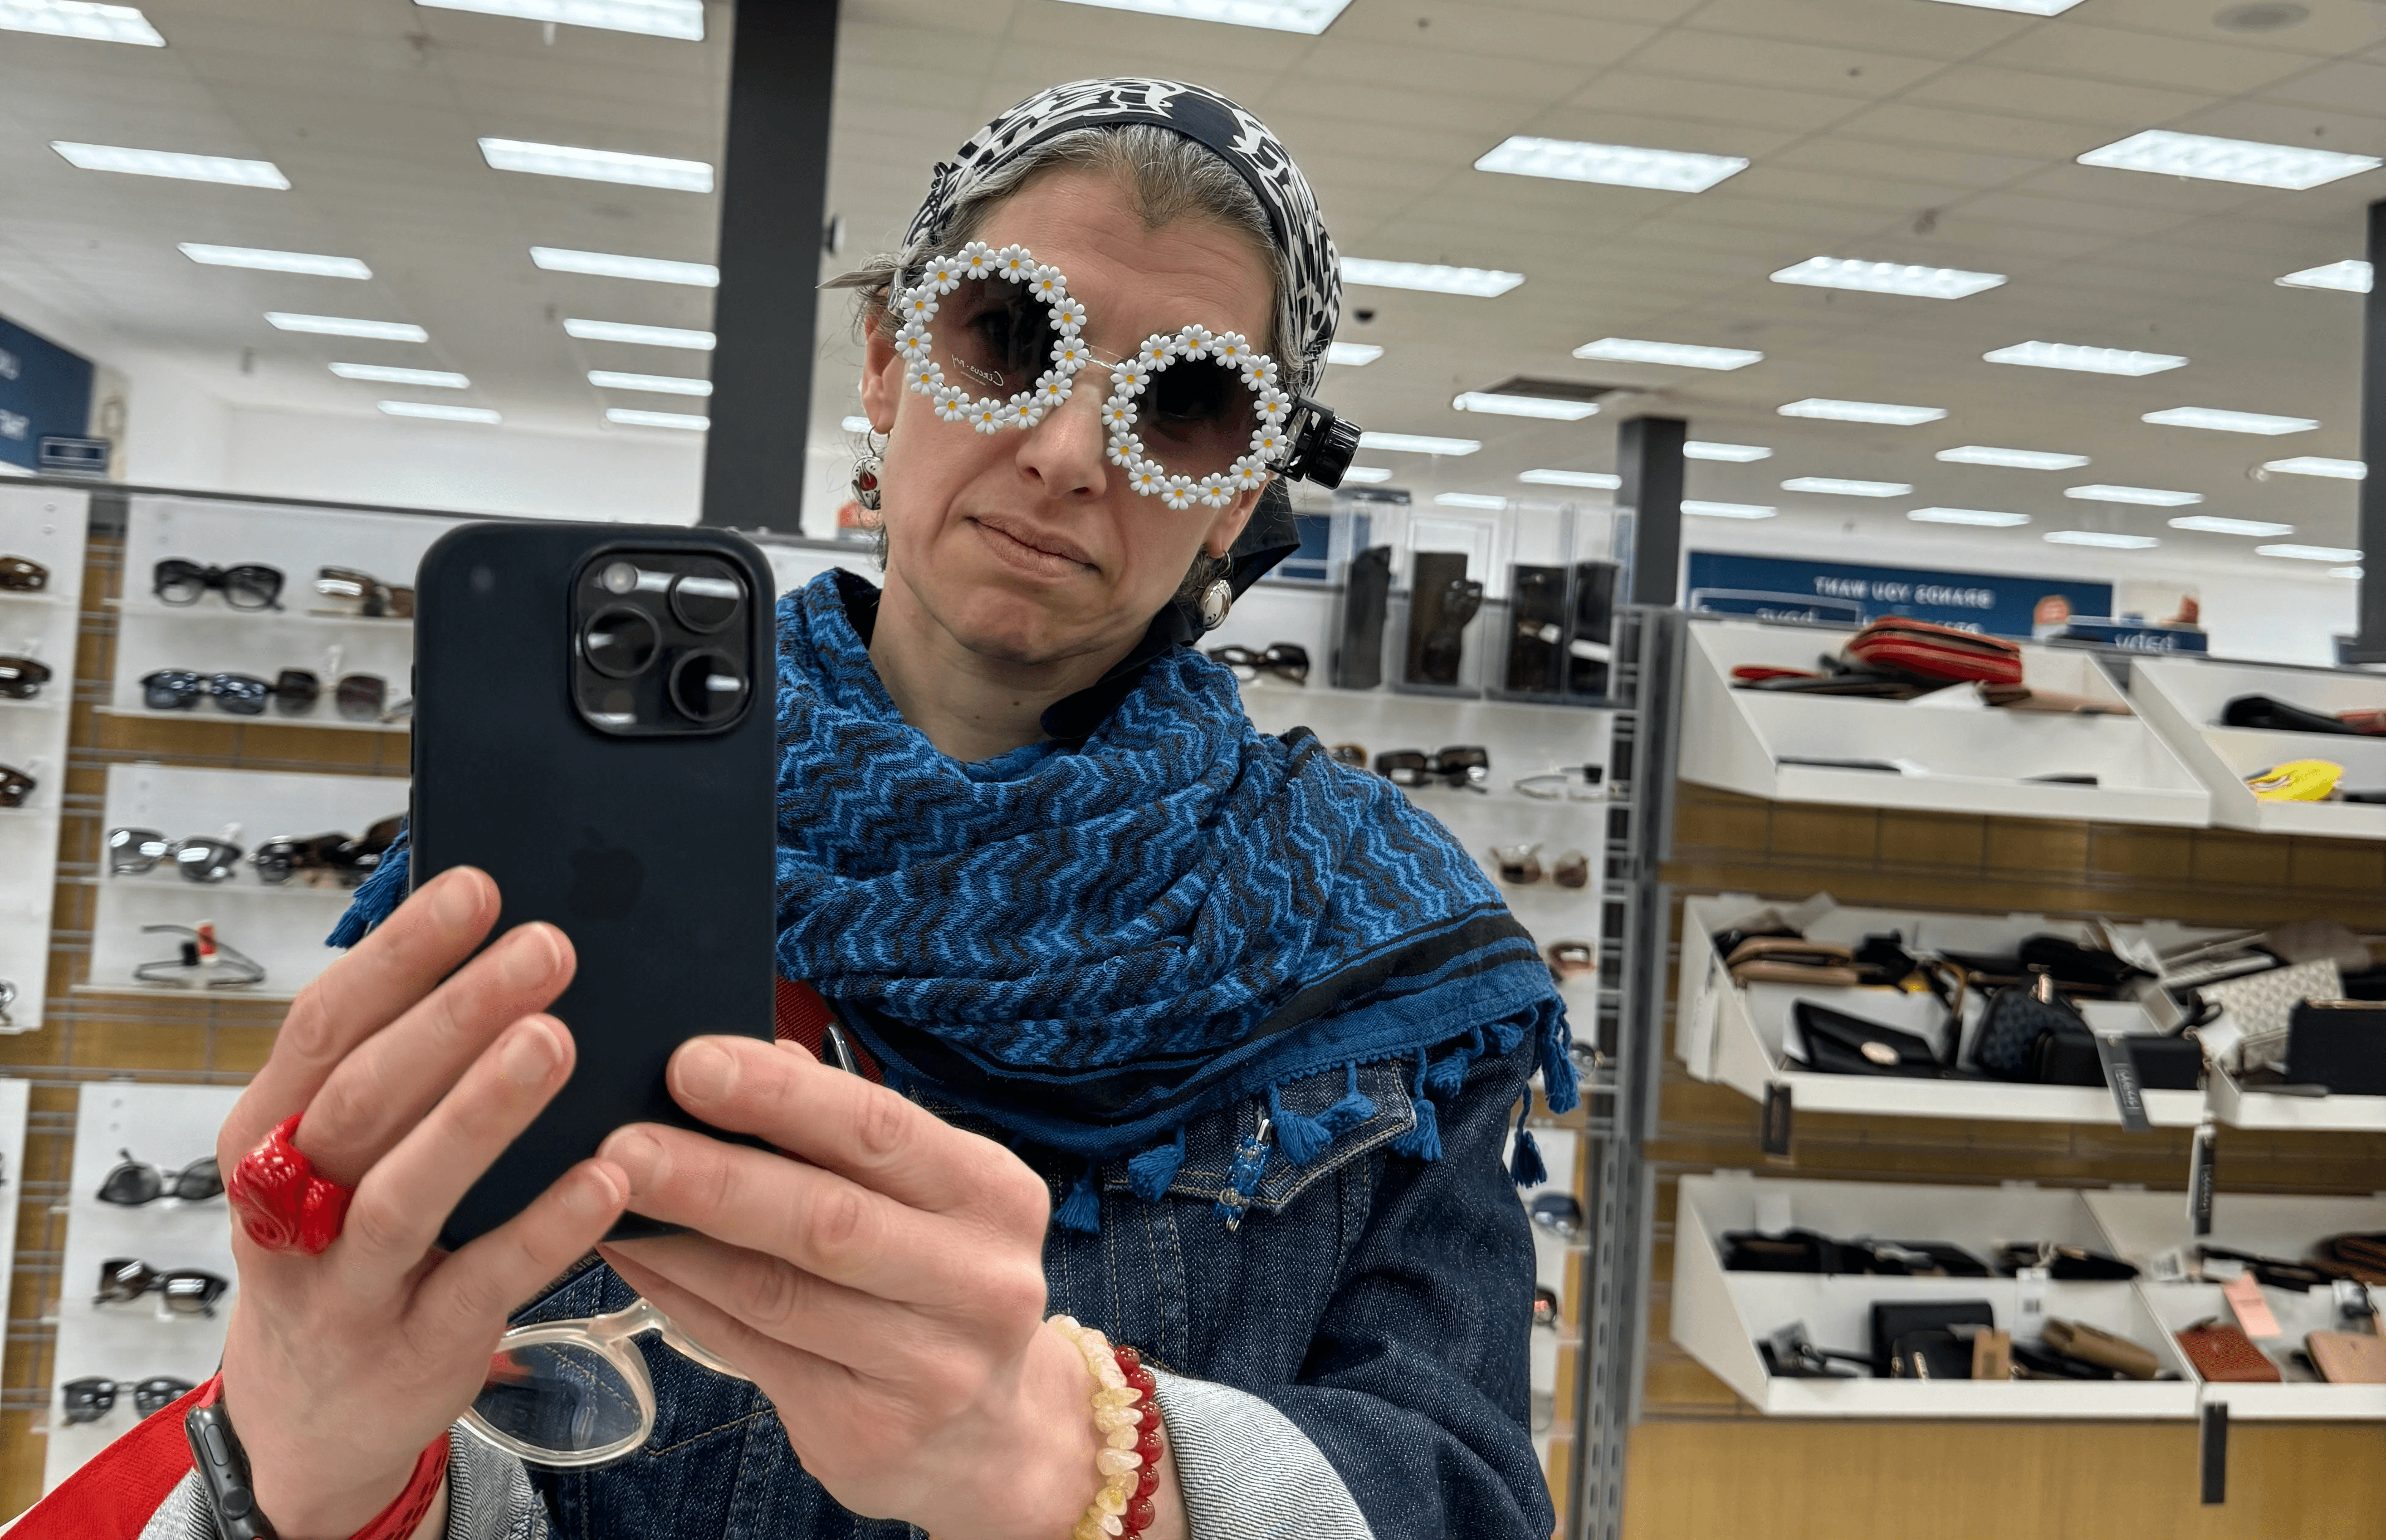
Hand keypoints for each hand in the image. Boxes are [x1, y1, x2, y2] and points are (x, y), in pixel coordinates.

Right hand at [215, 868, 630, 1539]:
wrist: (312, 1416)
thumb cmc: (347, 1246)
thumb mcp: (345, 1154)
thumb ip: (402, 1068)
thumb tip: (498, 944)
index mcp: (269, 1131)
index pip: (327, 1024)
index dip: (399, 954)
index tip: (477, 887)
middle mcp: (290, 1204)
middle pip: (363, 1097)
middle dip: (454, 1016)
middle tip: (547, 946)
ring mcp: (346, 1286)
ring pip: (403, 1194)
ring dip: (481, 1113)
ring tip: (558, 1040)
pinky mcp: (415, 1348)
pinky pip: (482, 1281)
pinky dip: (544, 1227)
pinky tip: (608, 1176)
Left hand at [595, 1037, 1185, 1539]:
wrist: (987, 1432)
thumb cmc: (937, 1277)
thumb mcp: (930, 1194)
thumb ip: (851, 1133)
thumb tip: (758, 1055)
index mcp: (995, 1196)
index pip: (880, 1131)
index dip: (781, 1097)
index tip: (691, 1062)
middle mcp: (979, 1283)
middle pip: (828, 1222)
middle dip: (715, 1177)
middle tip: (622, 1144)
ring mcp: (930, 1369)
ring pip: (776, 1294)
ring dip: (680, 1243)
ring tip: (603, 1199)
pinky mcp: (867, 1433)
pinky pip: (750, 1352)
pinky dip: (682, 1299)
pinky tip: (636, 1260)